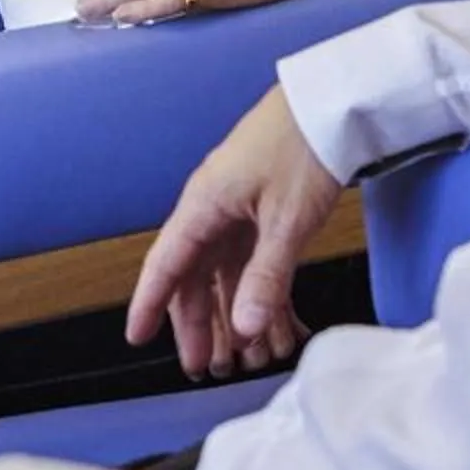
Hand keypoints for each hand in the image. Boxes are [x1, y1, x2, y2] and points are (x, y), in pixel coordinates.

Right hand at [124, 87, 340, 378]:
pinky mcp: (264, 213)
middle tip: (205, 367)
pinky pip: (253, 264)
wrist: (333, 103)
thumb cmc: (303, 144)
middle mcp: (213, 210)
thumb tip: (242, 328)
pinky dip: (261, 295)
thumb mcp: (287, 219)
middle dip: (198, 325)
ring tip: (244, 356)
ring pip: (225, 276)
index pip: (165, 265)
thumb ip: (265, 277)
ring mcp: (238, 212)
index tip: (136, 337)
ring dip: (233, 316)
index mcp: (204, 206)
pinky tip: (274, 324)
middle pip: (195, 278)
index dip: (148, 304)